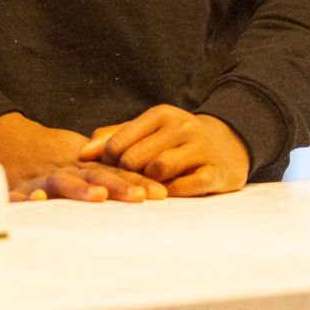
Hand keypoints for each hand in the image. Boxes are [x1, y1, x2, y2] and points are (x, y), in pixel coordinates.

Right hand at [0, 112, 165, 202]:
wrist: (8, 141)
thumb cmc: (54, 158)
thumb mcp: (82, 160)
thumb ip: (110, 172)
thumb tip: (154, 189)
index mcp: (84, 165)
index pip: (115, 172)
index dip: (137, 181)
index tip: (160, 193)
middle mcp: (66, 170)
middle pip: (94, 177)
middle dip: (118, 186)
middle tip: (139, 196)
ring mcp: (41, 178)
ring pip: (62, 183)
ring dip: (80, 189)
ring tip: (97, 196)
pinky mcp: (18, 187)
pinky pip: (20, 193)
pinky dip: (27, 197)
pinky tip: (37, 200)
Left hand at [79, 105, 249, 196]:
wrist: (228, 144)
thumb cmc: (175, 140)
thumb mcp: (147, 131)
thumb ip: (113, 137)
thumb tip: (81, 154)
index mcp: (160, 115)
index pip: (117, 142)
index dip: (105, 163)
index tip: (107, 172)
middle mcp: (181, 127)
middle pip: (134, 158)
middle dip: (125, 175)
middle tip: (124, 185)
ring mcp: (201, 149)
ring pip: (159, 169)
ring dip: (148, 184)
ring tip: (147, 188)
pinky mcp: (216, 172)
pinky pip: (186, 186)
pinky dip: (172, 193)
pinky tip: (168, 194)